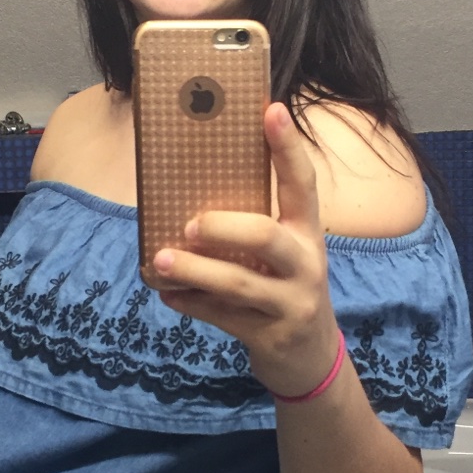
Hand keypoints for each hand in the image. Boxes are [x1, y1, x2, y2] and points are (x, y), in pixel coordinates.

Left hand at [153, 102, 342, 396]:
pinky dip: (191, 305)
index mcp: (307, 232)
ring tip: (160, 261)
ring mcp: (291, 303)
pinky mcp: (271, 336)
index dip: (287, 147)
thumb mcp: (283, 256)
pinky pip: (223, 317)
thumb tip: (187, 196)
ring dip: (195, 271)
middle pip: (266, 236)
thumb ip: (252, 226)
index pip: (302, 182)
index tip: (271, 109)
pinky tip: (168, 296)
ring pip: (239, 283)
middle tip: (189, 224)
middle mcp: (306, 264)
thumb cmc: (284, 290)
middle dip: (223, 228)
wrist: (311, 362)